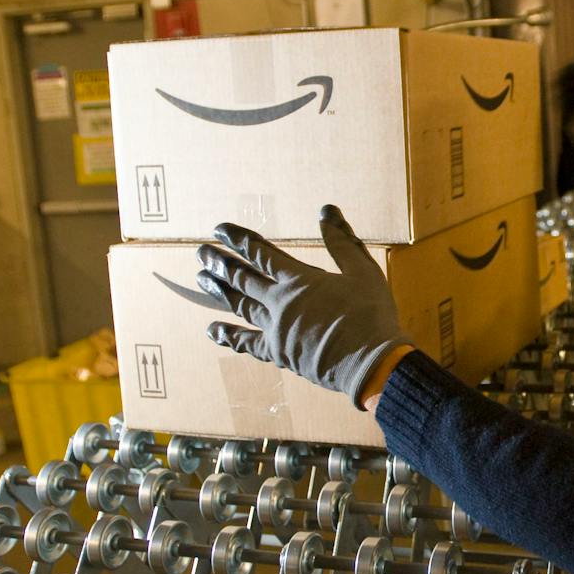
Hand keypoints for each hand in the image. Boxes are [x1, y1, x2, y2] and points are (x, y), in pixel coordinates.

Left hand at [197, 206, 410, 407]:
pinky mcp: (278, 353)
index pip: (261, 253)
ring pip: (240, 306)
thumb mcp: (362, 271)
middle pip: (243, 278)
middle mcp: (281, 301)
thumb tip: (327, 210)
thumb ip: (341, 240)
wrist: (371, 363)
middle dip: (221, 262)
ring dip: (220, 291)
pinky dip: (229, 336)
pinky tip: (212, 330)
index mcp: (300, 279)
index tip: (219, 229)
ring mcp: (276, 329)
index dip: (239, 239)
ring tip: (201, 278)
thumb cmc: (371, 314)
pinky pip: (247, 343)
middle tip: (201, 252)